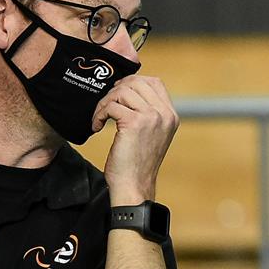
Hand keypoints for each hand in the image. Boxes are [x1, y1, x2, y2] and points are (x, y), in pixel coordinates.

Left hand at [92, 75, 178, 204]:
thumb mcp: (151, 135)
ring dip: (105, 102)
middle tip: (106, 106)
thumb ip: (148, 113)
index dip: (132, 83)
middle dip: (115, 91)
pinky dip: (99, 114)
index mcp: (171, 116)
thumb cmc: (137, 164)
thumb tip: (127, 90)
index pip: (155, 82)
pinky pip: (111, 106)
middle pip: (137, 82)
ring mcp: (152, 117)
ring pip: (122, 91)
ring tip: (100, 118)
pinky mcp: (135, 123)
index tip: (118, 96)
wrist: (134, 186)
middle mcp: (165, 114)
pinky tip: (97, 126)